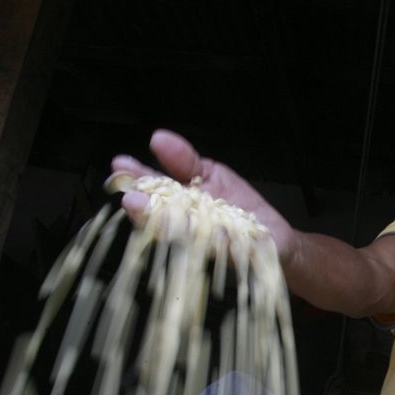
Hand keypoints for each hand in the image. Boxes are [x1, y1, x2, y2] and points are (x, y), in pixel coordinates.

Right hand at [109, 130, 298, 259]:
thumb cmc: (238, 208)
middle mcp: (190, 228)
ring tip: (158, 215)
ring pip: (190, 237)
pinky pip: (229, 250)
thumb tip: (158, 139)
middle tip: (130, 200)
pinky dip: (223, 243)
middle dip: (147, 210)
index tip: (119, 166)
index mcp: (180, 207)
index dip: (137, 179)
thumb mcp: (211, 175)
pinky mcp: (238, 255)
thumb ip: (185, 161)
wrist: (275, 239)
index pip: (154, 191)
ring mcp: (211, 244)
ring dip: (174, 228)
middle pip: (165, 218)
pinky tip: (215, 233)